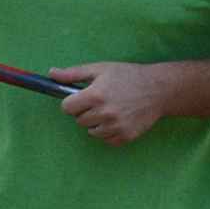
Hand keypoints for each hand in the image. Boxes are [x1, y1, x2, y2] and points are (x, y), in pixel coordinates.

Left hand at [49, 62, 166, 145]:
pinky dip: (109, 132)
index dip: (72, 102)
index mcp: (96, 95)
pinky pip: (106, 139)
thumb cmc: (128, 76)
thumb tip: (51, 74)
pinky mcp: (125, 137)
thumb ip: (73, 73)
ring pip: (91, 132)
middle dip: (86, 111)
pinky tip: (119, 119)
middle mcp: (105, 113)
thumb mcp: (100, 69)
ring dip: (97, 123)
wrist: (158, 89)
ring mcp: (115, 127)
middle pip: (79, 120)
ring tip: (111, 109)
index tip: (81, 98)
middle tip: (101, 101)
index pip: (67, 108)